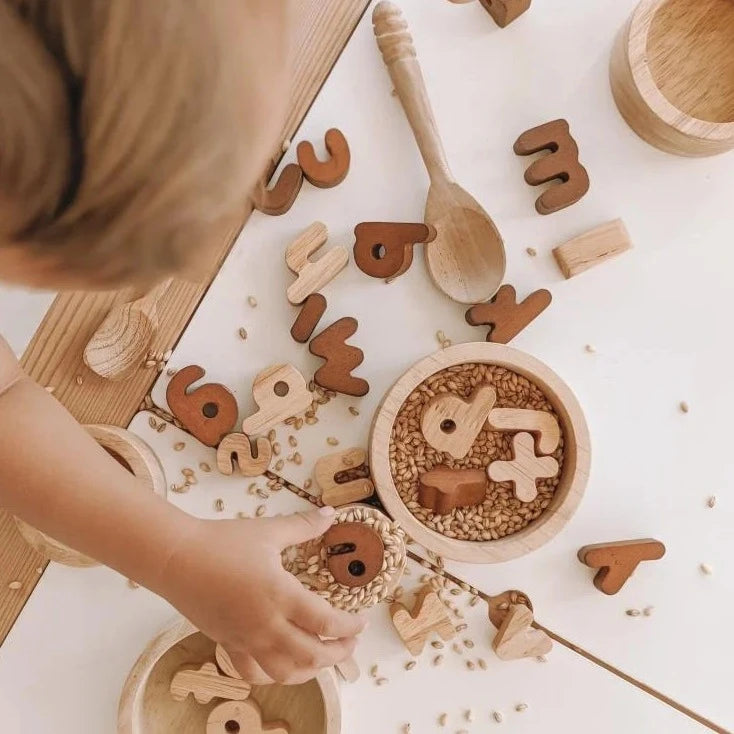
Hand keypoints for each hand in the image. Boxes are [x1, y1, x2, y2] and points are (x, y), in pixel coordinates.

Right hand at [159, 506, 364, 684]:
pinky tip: (281, 664)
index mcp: (281, 595)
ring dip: (310, 670)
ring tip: (322, 658)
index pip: (327, 622)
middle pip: (312, 655)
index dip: (350, 627)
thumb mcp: (268, 530)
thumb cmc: (222, 541)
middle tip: (350, 643)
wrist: (176, 558)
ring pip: (285, 672)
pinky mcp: (226, 644)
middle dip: (338, 653)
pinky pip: (252, 672)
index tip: (362, 622)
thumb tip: (331, 514)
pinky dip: (273, 674)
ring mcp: (245, 639)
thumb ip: (303, 525)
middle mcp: (266, 625)